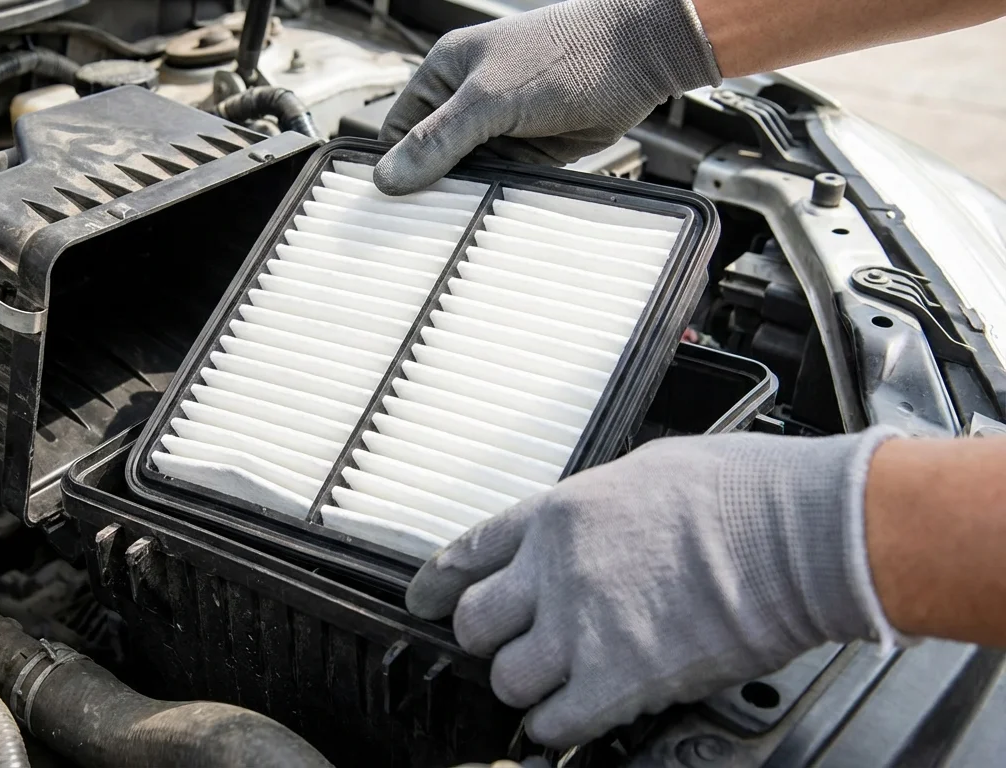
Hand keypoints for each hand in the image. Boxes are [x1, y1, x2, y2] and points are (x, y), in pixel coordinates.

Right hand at [374, 0, 721, 195]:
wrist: (638, 57)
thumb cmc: (563, 56)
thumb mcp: (488, 100)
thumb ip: (438, 141)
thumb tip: (387, 178)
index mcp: (445, 74)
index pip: (401, 130)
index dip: (394, 166)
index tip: (389, 205)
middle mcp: (469, 100)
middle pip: (432, 158)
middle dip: (431, 187)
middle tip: (419, 227)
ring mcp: (501, 127)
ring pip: (467, 176)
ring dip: (467, 196)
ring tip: (456, 224)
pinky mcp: (531, 151)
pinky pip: (502, 183)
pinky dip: (498, 198)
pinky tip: (491, 215)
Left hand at [406, 429, 900, 746]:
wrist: (800, 533)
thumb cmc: (742, 493)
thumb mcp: (644, 473)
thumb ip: (596, 509)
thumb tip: (588, 530)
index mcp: (558, 515)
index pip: (469, 552)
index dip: (438, 582)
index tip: (425, 598)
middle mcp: (555, 572)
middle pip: (475, 624)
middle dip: (488, 639)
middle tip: (512, 644)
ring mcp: (582, 630)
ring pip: (508, 679)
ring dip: (528, 685)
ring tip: (557, 681)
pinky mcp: (618, 681)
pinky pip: (555, 722)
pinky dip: (559, 726)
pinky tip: (576, 715)